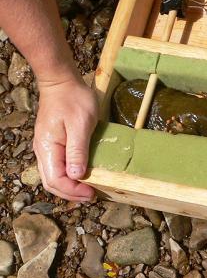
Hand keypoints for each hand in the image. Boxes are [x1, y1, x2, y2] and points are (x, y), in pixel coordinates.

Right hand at [33, 76, 97, 200]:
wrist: (61, 81)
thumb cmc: (73, 99)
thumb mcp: (80, 124)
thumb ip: (77, 150)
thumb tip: (76, 176)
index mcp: (48, 148)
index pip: (56, 180)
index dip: (73, 191)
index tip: (92, 193)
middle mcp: (43, 151)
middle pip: (52, 182)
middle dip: (71, 193)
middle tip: (92, 196)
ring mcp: (46, 147)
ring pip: (53, 176)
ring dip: (70, 186)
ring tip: (88, 189)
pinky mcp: (53, 143)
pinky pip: (57, 166)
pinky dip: (69, 176)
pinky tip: (82, 175)